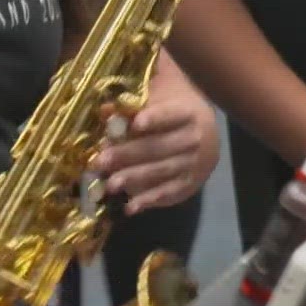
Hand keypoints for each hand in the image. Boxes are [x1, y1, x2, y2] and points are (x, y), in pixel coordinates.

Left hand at [97, 70, 219, 213]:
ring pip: (163, 171)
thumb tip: (105, 111)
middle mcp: (195, 139)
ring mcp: (196, 163)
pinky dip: (150, 200)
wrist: (205, 131)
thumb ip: (131, 106)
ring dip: (134, 179)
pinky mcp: (192, 183)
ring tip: (110, 184)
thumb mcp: (157, 99)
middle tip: (101, 161)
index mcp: (187, 113)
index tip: (137, 123)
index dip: (156, 118)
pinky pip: (170, 193)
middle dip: (129, 154)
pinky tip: (130, 206)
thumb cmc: (172, 111)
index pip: (171, 115)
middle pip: (160, 147)